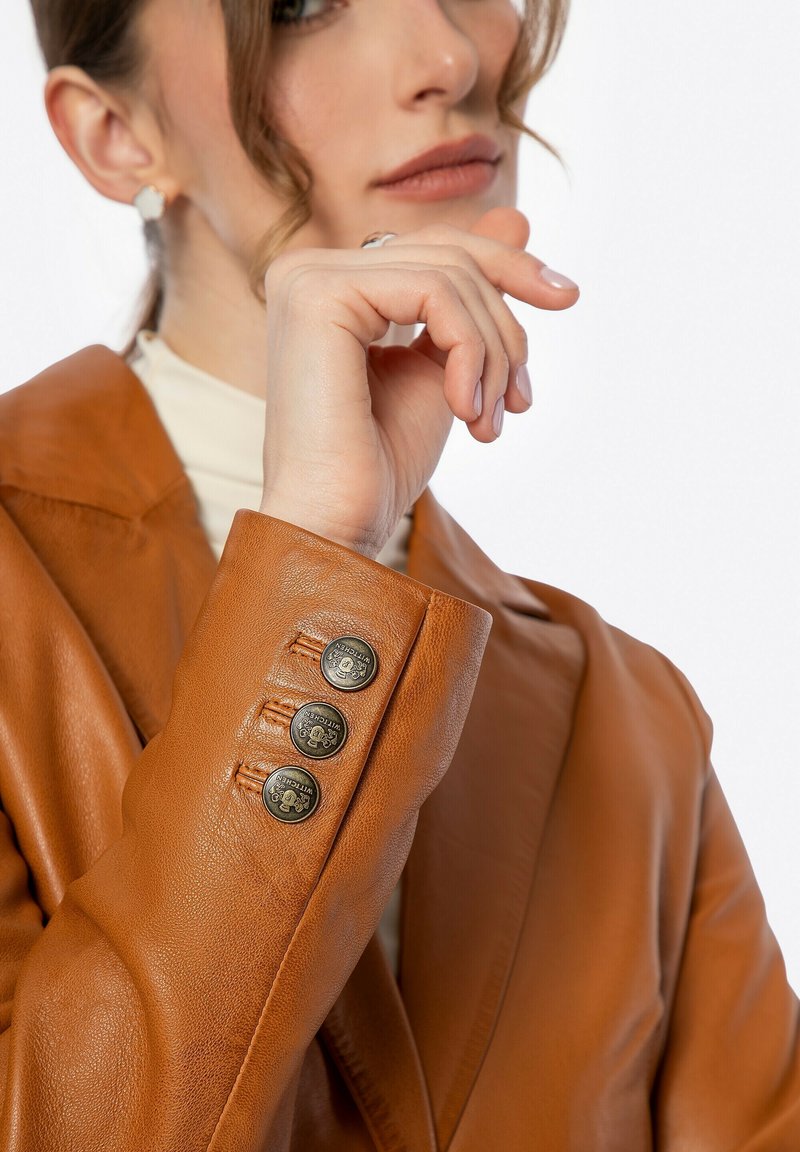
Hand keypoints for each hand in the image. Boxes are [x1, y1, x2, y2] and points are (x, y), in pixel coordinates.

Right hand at [258, 207, 578, 557]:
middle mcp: (310, 270)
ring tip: (490, 420)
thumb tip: (520, 216)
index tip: (565, 298)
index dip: (507, 268)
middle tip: (523, 397)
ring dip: (492, 354)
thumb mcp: (446, 367)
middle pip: (448, 252)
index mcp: (334, 286)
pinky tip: (465, 409)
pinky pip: (432, 293)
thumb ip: (470, 300)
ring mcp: (308, 277)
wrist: (335, 523)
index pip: (437, 249)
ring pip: (449, 275)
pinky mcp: (317, 294)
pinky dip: (470, 352)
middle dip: (506, 322)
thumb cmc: (380, 464)